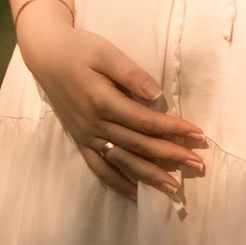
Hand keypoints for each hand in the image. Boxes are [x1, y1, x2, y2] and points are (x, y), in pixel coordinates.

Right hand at [16, 2, 206, 206]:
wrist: (46, 56)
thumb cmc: (79, 49)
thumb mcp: (105, 52)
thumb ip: (130, 73)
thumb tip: (156, 94)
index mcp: (103, 101)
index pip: (146, 121)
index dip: (174, 129)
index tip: (199, 135)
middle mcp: (95, 124)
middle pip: (139, 145)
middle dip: (171, 155)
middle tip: (199, 164)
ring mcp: (86, 136)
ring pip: (122, 162)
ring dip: (150, 176)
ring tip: (175, 189)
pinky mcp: (80, 141)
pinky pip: (99, 169)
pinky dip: (118, 184)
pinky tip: (135, 195)